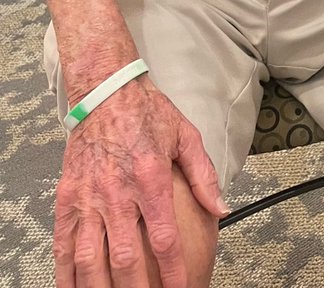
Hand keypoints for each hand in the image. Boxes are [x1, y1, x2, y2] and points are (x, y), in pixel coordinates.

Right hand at [54, 77, 226, 286]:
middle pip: (125, 258)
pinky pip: (64, 244)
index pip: (163, 237)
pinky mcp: (67, 199)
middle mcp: (117, 192)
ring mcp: (88, 198)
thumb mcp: (185, 135)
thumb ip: (204, 175)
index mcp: (150, 177)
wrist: (105, 91)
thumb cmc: (146, 112)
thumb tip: (222, 208)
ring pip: (89, 258)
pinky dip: (67, 274)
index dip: (173, 272)